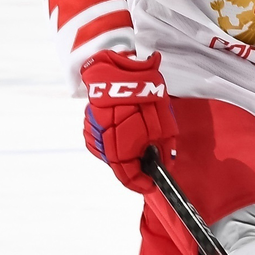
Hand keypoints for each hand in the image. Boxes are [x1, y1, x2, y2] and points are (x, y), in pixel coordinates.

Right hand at [79, 49, 176, 192]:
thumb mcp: (165, 126)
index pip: (128, 176)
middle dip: (133, 167)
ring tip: (136, 142)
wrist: (123, 70)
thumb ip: (164, 150)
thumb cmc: (146, 97)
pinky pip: (100, 138)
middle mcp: (104, 143)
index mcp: (121, 148)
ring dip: (121, 153)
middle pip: (117, 165)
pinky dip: (112, 140)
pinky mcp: (90, 120)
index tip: (150, 185)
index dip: (140, 184)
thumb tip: (164, 165)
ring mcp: (94, 131)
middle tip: (148, 164)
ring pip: (107, 152)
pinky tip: (122, 130)